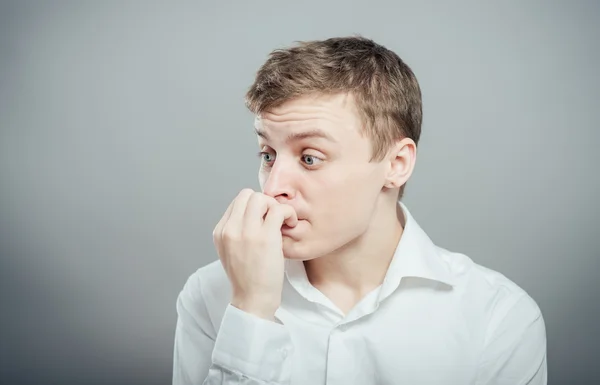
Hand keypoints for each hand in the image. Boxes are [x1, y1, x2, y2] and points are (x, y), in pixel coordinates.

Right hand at [213, 189, 297, 320]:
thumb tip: (252, 214)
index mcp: (220, 232)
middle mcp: (230, 229)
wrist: (252, 299)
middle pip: (248, 195)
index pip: (237, 202)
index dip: (254, 207)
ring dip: (276, 206)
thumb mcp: (231, 252)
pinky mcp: (265, 237)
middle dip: (264, 203)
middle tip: (274, 219)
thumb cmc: (248, 278)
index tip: (264, 220)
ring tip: (283, 222)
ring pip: (261, 198)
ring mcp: (246, 232)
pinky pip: (278, 209)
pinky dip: (288, 213)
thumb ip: (236, 232)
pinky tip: (290, 225)